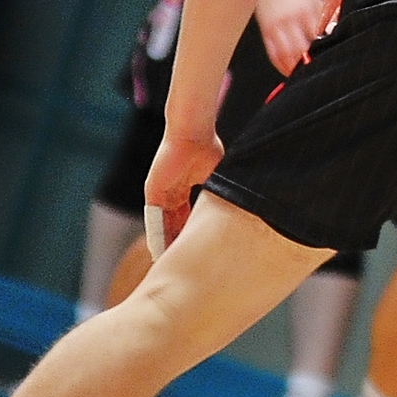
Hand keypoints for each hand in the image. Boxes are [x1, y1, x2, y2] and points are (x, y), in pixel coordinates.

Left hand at [143, 127, 223, 253]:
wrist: (190, 136)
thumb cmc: (206, 149)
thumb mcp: (217, 175)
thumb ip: (221, 189)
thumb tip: (242, 199)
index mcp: (186, 187)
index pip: (187, 214)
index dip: (191, 230)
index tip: (196, 246)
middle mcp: (171, 193)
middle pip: (174, 223)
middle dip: (177, 239)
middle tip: (181, 261)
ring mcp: (161, 194)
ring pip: (164, 225)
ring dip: (166, 242)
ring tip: (170, 261)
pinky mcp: (153, 194)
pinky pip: (155, 220)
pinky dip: (158, 235)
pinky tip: (162, 250)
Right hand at [254, 0, 323, 75]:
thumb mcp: (316, 1)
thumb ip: (326, 18)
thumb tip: (335, 35)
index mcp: (305, 11)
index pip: (315, 36)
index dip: (321, 50)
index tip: (329, 60)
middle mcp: (289, 20)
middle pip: (298, 48)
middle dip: (307, 63)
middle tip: (316, 72)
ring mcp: (275, 27)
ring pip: (284, 54)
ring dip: (293, 68)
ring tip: (303, 75)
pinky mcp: (265, 33)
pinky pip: (273, 54)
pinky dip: (281, 65)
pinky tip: (289, 71)